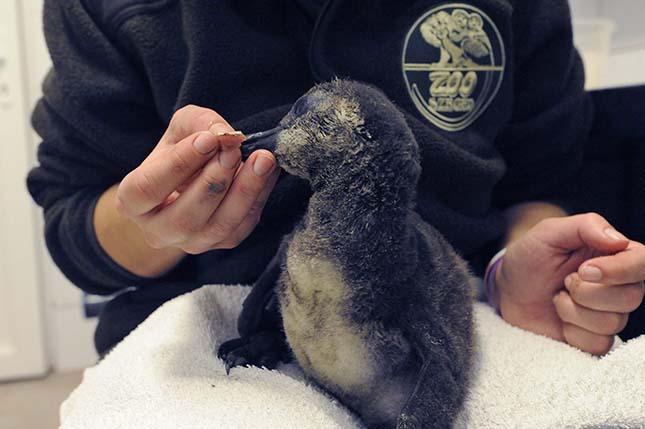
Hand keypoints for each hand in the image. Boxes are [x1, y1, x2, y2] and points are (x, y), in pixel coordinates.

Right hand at [116, 105, 280, 253]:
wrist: (194, 179)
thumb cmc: (180, 152)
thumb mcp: (180, 129)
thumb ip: (199, 124)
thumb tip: (224, 135)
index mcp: (133, 202)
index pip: (149, 188)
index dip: (179, 164)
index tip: (207, 140)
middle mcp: (158, 231)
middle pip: (185, 217)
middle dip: (214, 182)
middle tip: (234, 151)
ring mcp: (193, 242)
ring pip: (220, 226)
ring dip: (244, 191)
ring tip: (262, 159)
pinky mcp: (225, 242)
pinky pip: (245, 224)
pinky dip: (260, 195)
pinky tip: (269, 170)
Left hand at [496, 213, 644, 354]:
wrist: (508, 291)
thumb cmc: (529, 258)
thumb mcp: (548, 233)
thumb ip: (585, 226)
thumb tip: (619, 240)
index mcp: (613, 255)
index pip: (642, 262)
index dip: (620, 270)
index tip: (585, 270)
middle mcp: (619, 285)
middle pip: (632, 296)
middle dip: (586, 292)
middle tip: (563, 282)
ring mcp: (609, 314)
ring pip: (613, 322)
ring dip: (573, 310)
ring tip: (558, 297)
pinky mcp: (595, 338)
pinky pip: (598, 344)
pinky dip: (571, 332)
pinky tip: (560, 319)